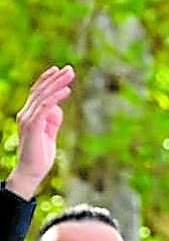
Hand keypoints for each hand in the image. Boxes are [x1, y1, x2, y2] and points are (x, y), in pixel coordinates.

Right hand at [6, 65, 74, 198]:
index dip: (48, 80)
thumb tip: (57, 109)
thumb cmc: (40, 155)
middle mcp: (26, 114)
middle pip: (40, 90)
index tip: (60, 71)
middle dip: (55, 78)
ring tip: (70, 75)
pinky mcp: (32, 126)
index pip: (37, 93)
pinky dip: (55, 97)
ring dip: (57, 84)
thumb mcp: (49, 135)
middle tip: (70, 69)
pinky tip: (66, 91)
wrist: (31, 172)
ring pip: (42, 96)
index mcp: (29, 115)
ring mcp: (27, 119)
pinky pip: (44, 107)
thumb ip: (52, 121)